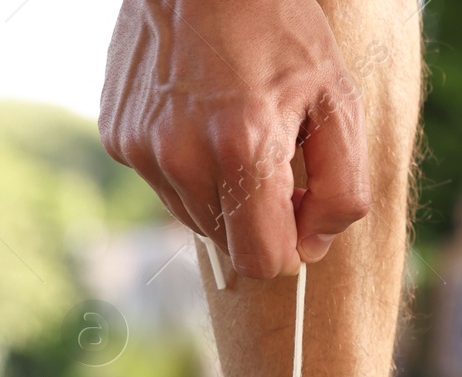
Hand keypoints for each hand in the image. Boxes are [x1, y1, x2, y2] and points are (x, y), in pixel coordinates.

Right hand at [99, 0, 368, 278]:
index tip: (301, 206)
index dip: (291, 245)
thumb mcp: (339, 103)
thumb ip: (342, 190)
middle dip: (259, 218)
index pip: (263, 260)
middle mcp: (182, 156)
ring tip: (235, 131)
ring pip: (195, 219)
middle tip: (274, 157)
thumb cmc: (281, 31)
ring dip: (224, 194)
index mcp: (242, 150)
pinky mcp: (118, 137)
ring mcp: (142, 148)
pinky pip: (164, 185)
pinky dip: (190, 167)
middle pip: (229, 244)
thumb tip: (313, 247)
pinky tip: (202, 119)